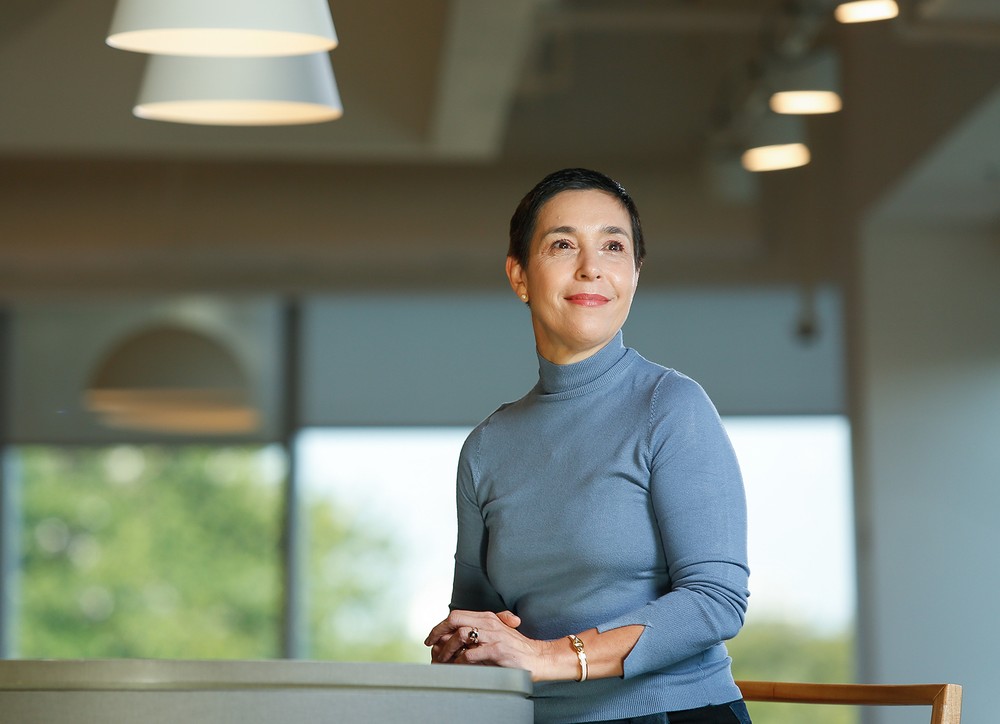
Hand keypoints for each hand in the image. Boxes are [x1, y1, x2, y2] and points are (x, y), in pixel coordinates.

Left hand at [423, 609, 561, 680]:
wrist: (539, 657)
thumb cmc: (518, 649)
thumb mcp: (499, 633)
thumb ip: (482, 631)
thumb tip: (458, 636)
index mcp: (488, 617)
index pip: (457, 615)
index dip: (441, 625)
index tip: (432, 637)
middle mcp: (490, 623)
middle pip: (455, 619)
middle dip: (439, 632)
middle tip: (431, 645)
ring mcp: (494, 636)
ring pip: (461, 635)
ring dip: (448, 649)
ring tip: (442, 660)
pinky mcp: (498, 650)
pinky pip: (472, 653)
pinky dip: (461, 660)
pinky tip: (458, 665)